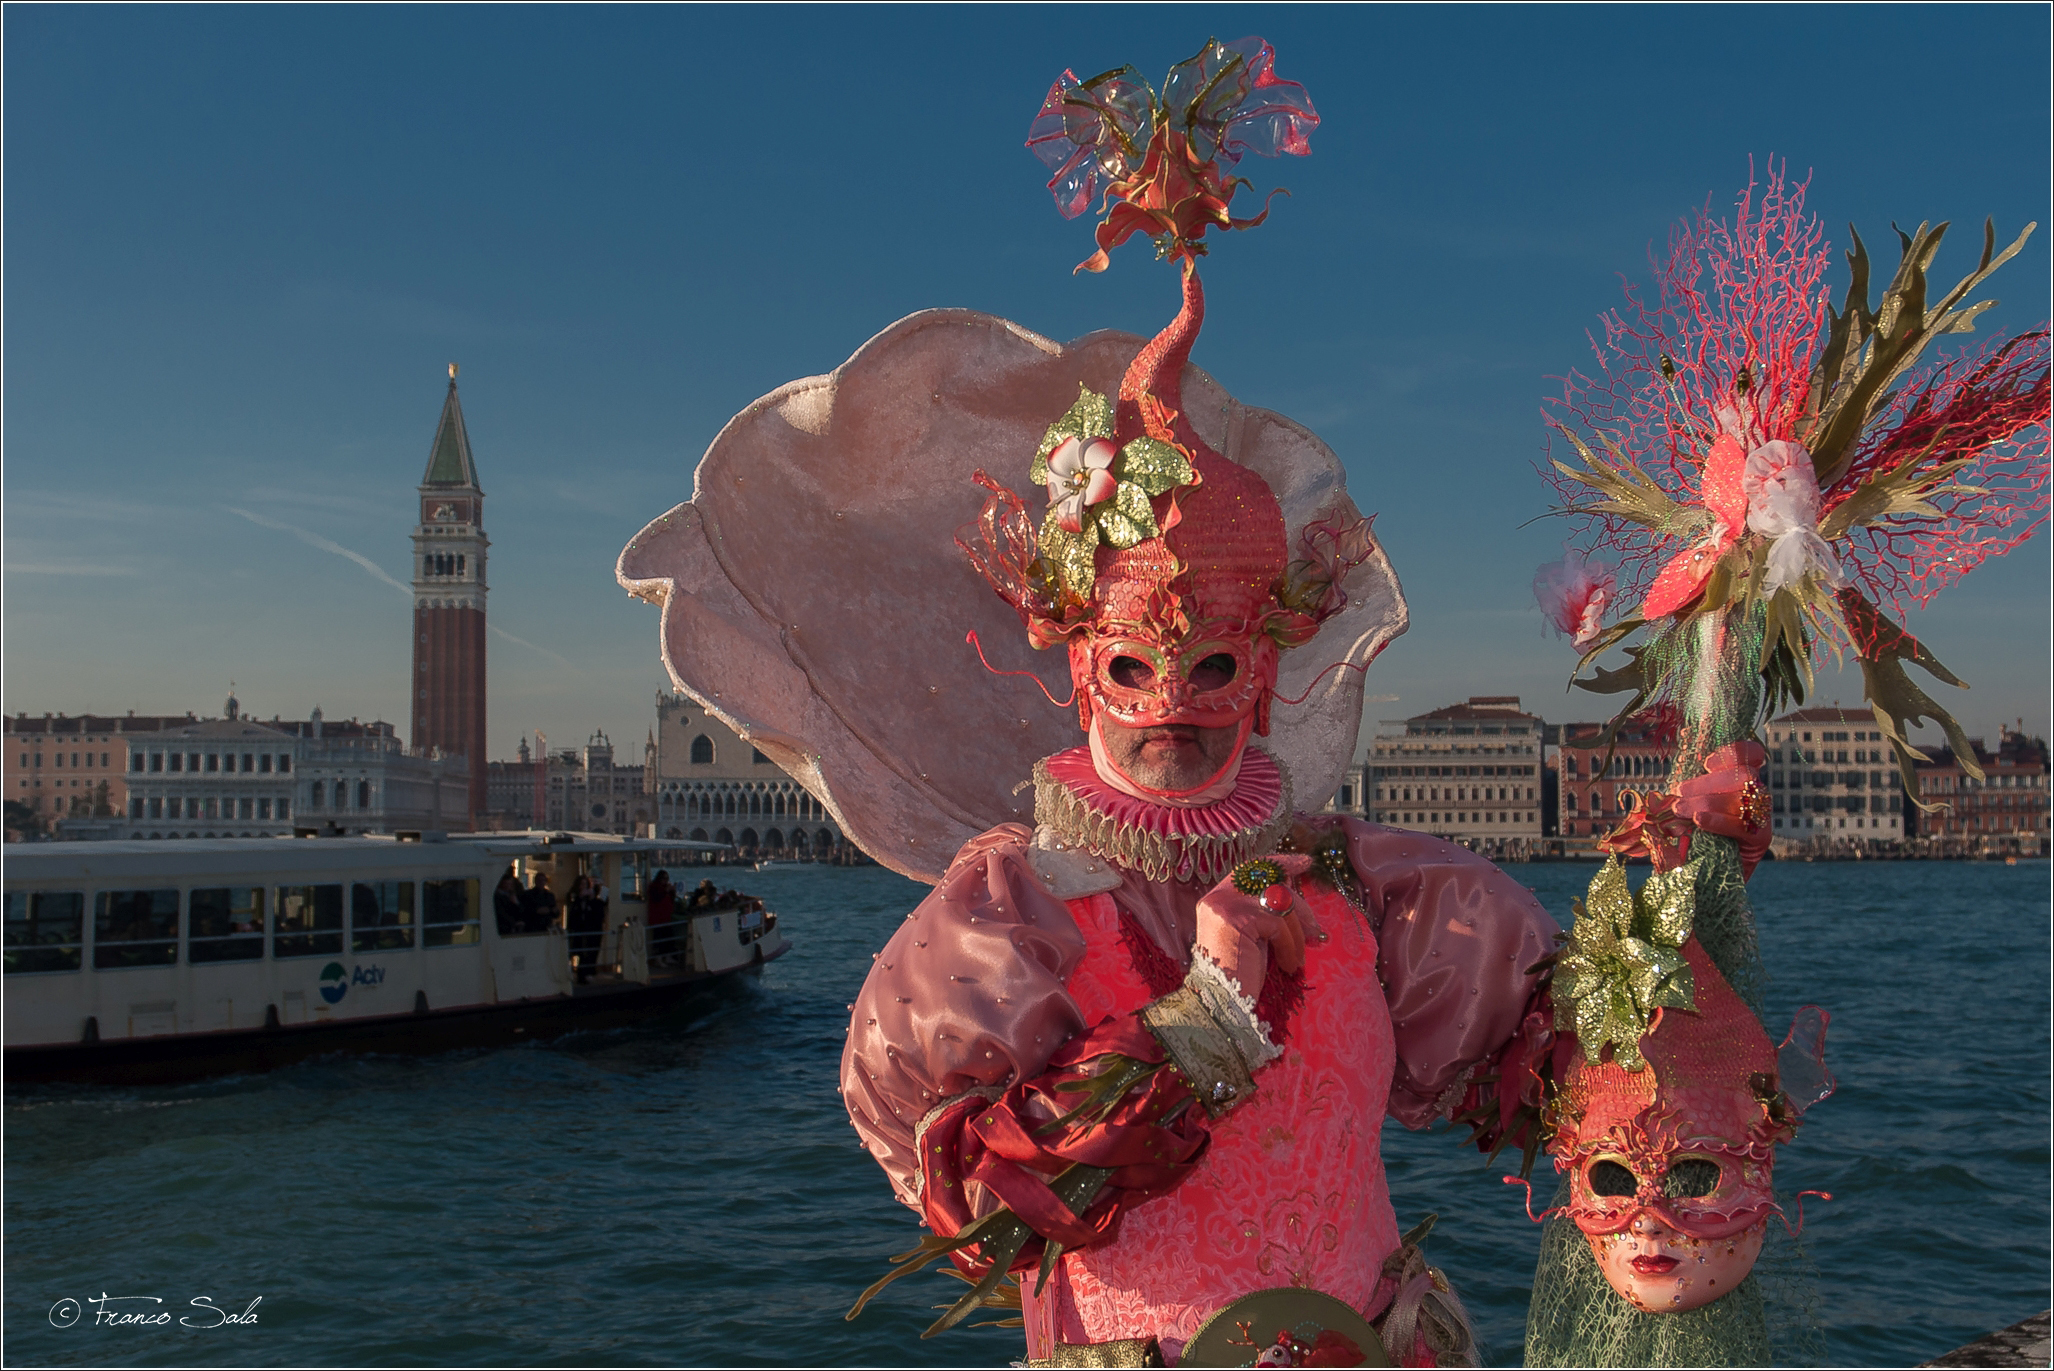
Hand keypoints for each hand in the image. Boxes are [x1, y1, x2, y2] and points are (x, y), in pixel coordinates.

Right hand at [1195, 854, 1313, 997]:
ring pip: (1280, 903)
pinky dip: (1290, 947)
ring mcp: (1226, 905)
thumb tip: (1295, 900)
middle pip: (1272, 884)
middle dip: (1301, 906)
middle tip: (1318, 930)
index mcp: (1216, 900)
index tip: (1304, 863)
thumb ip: (1262, 915)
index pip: (1251, 869)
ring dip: (1298, 933)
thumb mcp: (1250, 938)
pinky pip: (1279, 925)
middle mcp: (1218, 897)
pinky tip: (1288, 966)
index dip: (1279, 863)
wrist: (1221, 1004)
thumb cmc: (1237, 978)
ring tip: (1297, 958)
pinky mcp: (1239, 919)